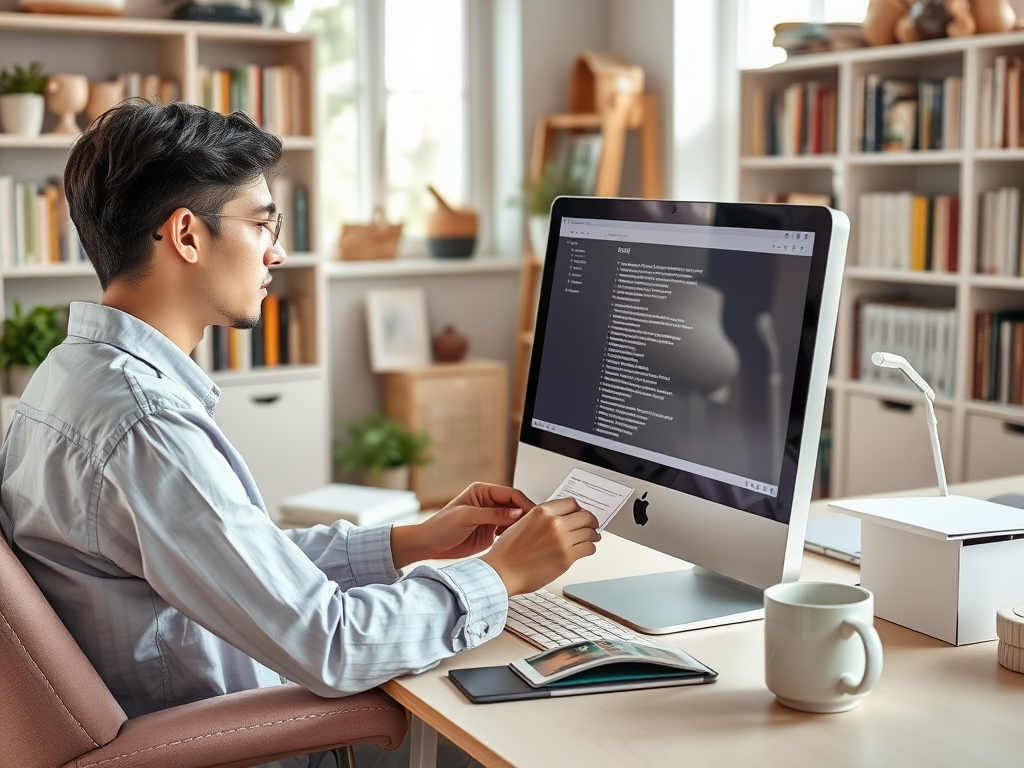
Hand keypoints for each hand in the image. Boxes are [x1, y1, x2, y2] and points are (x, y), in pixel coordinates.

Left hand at [390, 483, 534, 567]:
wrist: (429, 545)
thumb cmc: (441, 526)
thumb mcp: (467, 517)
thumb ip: (492, 514)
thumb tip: (517, 512)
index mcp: (483, 492)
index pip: (511, 494)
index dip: (524, 503)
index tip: (534, 514)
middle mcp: (488, 503)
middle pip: (516, 506)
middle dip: (527, 515)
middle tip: (538, 526)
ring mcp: (491, 518)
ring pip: (515, 519)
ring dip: (523, 526)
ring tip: (532, 535)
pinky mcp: (491, 532)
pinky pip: (509, 531)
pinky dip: (516, 535)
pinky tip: (521, 541)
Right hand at [481, 497, 599, 595]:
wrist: (502, 572)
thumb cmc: (508, 552)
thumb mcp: (522, 523)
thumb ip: (542, 518)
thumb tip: (560, 519)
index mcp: (541, 511)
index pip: (571, 503)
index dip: (579, 509)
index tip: (581, 514)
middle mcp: (553, 523)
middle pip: (584, 516)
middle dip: (590, 521)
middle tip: (592, 525)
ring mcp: (561, 540)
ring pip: (589, 532)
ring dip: (592, 535)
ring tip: (592, 538)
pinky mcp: (566, 557)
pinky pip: (588, 548)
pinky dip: (590, 548)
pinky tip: (586, 549)